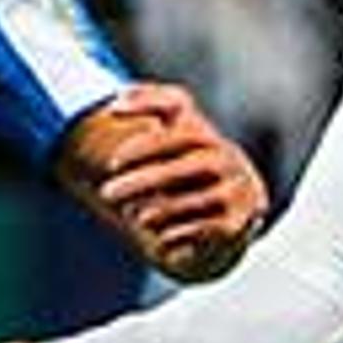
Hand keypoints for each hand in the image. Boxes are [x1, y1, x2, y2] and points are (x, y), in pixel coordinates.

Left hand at [83, 82, 268, 280]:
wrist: (237, 206)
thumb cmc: (191, 163)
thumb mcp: (177, 129)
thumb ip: (152, 103)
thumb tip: (114, 105)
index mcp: (206, 136)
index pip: (177, 130)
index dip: (144, 139)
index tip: (112, 157)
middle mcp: (224, 160)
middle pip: (183, 168)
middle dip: (143, 181)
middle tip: (106, 194)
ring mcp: (234, 192)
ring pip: (193, 200)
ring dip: (159, 209)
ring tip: (134, 216)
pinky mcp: (235, 224)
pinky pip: (204, 229)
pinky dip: (178, 233)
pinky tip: (159, 239)